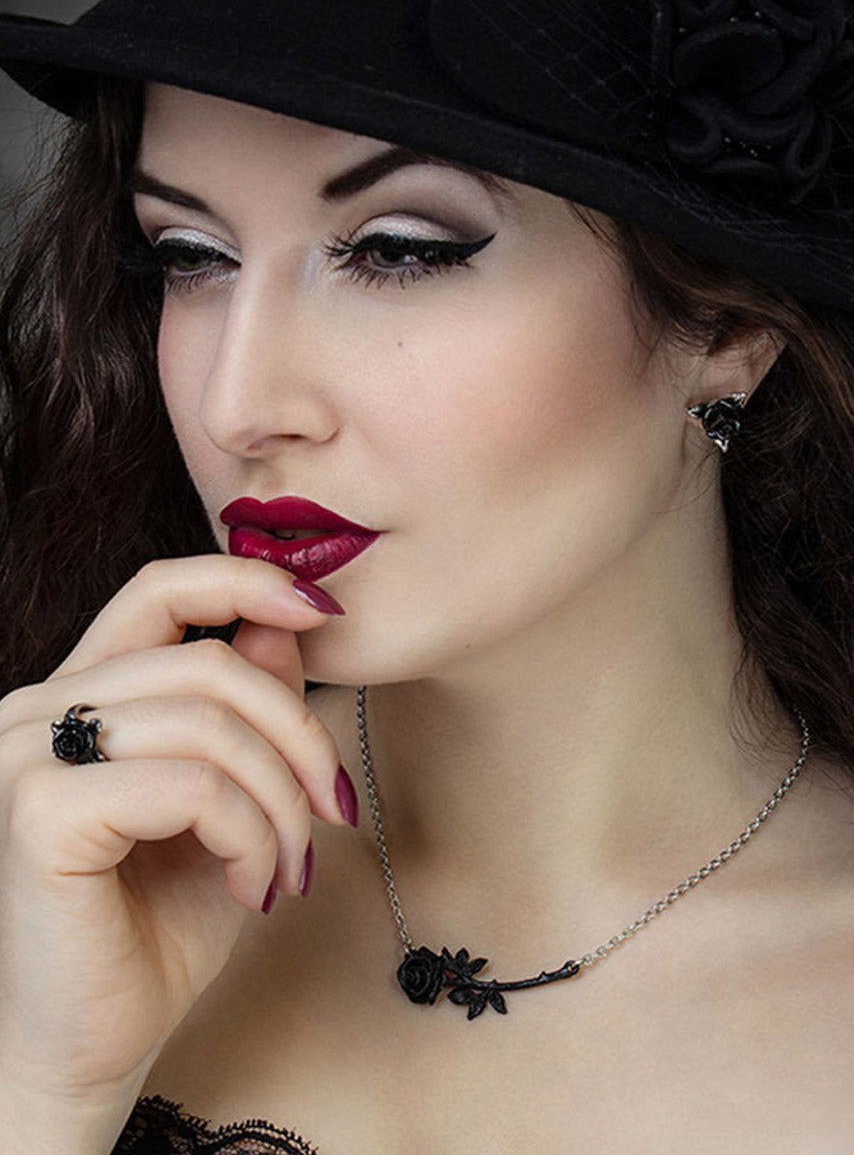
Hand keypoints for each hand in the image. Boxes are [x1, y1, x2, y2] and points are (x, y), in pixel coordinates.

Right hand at [0, 554, 351, 1105]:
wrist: (91, 1049)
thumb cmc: (155, 927)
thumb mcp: (226, 803)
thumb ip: (245, 712)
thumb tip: (285, 624)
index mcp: (80, 695)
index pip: (159, 589)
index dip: (244, 580)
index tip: (321, 608)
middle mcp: (40, 709)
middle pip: (208, 663)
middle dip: (298, 733)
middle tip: (331, 809)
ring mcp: (27, 755)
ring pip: (209, 723)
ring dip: (281, 799)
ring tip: (290, 865)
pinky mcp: (39, 812)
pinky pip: (192, 785)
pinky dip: (249, 834)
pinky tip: (253, 886)